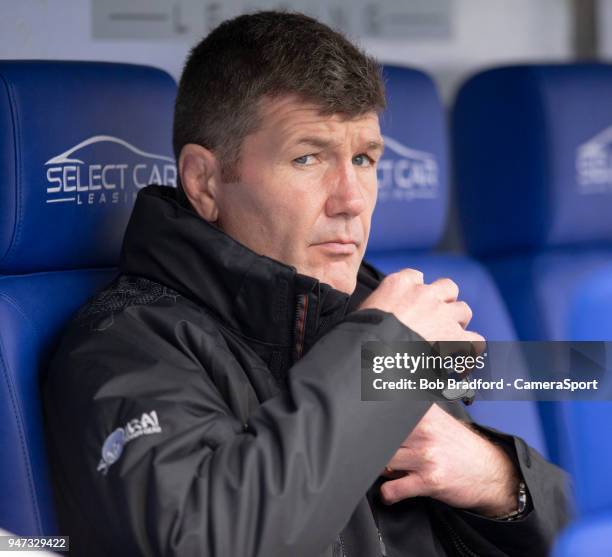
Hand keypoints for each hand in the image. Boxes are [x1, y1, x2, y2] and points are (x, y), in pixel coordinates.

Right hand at [359, 269, 483, 346]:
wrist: (374, 349)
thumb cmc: (360, 334)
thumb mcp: (362, 311)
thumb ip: (375, 308)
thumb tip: (372, 320)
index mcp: (399, 284)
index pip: (415, 277)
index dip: (418, 291)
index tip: (414, 305)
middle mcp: (424, 293)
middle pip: (447, 288)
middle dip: (445, 302)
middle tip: (437, 320)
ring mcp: (442, 313)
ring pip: (463, 310)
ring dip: (458, 324)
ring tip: (449, 340)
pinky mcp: (454, 336)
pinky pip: (475, 341)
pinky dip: (470, 354)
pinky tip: (460, 367)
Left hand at [380, 404, 519, 516]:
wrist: (491, 472)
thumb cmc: (460, 447)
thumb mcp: (437, 420)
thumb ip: (411, 418)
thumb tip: (378, 420)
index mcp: (424, 413)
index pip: (387, 413)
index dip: (371, 421)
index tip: (364, 425)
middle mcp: (424, 430)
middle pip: (381, 437)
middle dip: (375, 448)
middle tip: (377, 454)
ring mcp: (426, 455)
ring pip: (383, 461)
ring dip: (381, 470)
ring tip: (389, 471)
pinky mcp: (429, 480)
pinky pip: (393, 489)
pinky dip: (388, 494)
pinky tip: (392, 491)